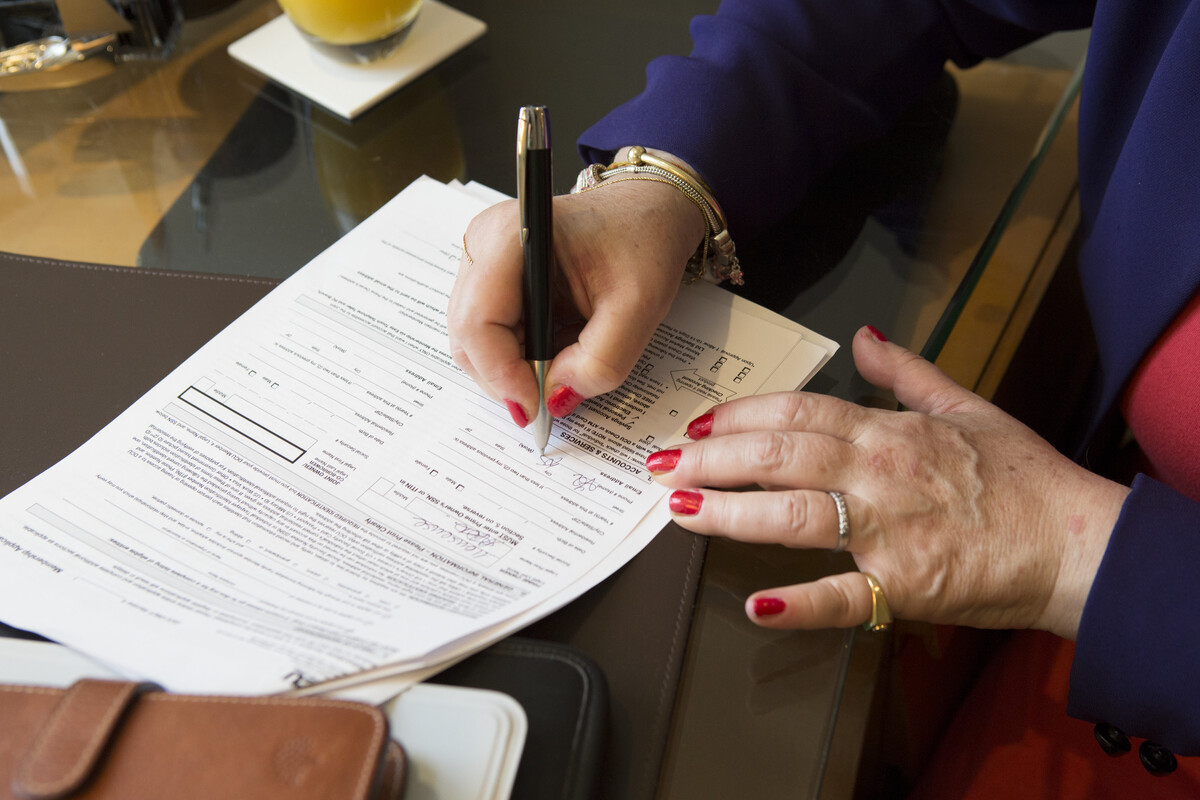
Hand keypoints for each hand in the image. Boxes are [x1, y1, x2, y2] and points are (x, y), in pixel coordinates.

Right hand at [448, 167, 703, 426]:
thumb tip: (557, 398)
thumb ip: (603, 360)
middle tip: (550, 398)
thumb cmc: (642, 242)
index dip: (502, 374)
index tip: (536, 406)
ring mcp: (481, 261)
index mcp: (512, 235)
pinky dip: (516, 356)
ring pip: (474, 340)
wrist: (646, 213)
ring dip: (511, 369)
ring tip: (561, 369)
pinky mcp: (489, 279)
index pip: (478, 322)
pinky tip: (554, 351)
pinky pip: (488, 333)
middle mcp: (483, 244)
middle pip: (468, 336)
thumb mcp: (641, 306)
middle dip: (506, 377)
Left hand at [645, 326, 1129, 639]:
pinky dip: (800, 604)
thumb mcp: (966, 407)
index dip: (739, 416)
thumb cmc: (1020, 476)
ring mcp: (889, 532)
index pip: (797, 414)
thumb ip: (908, 373)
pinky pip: (844, 597)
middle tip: (662, 464)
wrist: (1074, 541)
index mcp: (890, 432)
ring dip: (730, 514)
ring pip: (795, 515)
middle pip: (779, 457)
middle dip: (712, 459)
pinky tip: (757, 604)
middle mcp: (880, 475)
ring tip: (682, 511)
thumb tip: (866, 339)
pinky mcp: (905, 588)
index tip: (696, 424)